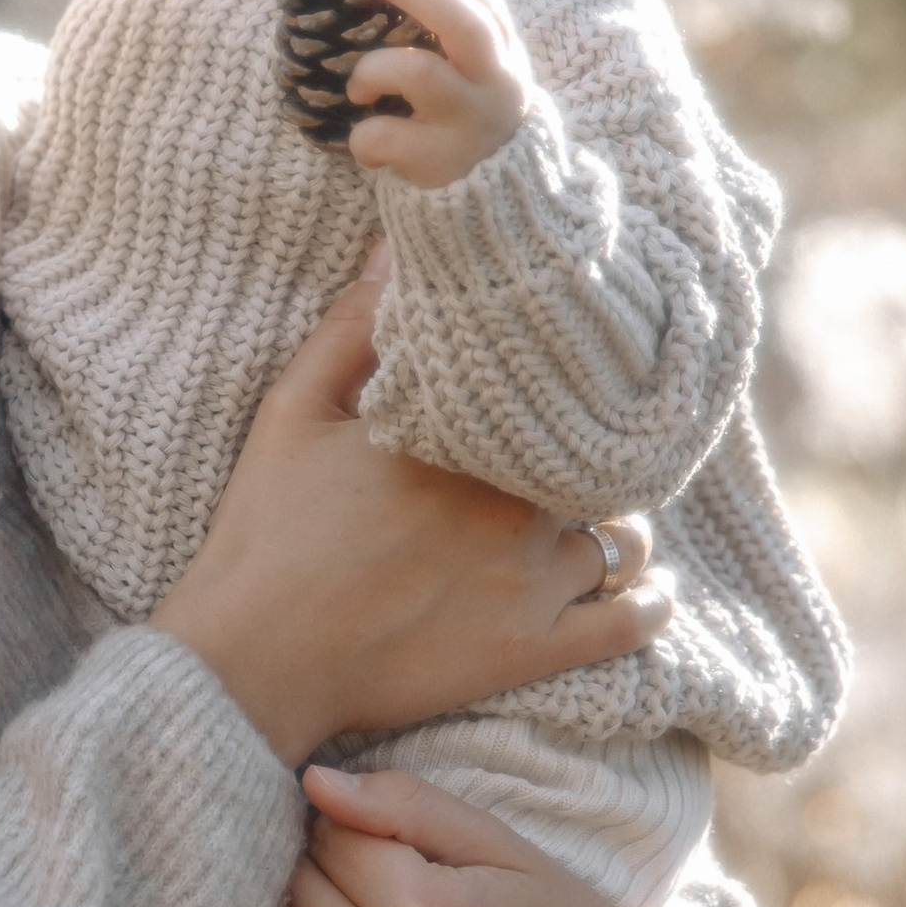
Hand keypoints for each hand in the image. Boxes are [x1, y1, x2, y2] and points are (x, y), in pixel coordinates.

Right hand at [152, 263, 671, 767]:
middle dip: (587, 450)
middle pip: (595, 455)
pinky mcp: (534, 648)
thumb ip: (354, 325)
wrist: (255, 661)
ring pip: (623, 532)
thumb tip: (398, 245)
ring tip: (590, 514)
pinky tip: (647, 585)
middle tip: (573, 449)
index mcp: (460, 433)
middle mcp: (513, 499)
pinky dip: (651, 600)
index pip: (549, 384)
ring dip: (614, 519)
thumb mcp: (295, 410)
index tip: (551, 379)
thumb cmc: (266, 532)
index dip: (557, 382)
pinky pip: (632, 620)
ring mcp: (531, 578)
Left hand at [345, 0, 534, 188]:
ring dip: (373, 71)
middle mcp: (494, 82)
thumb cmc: (465, 113)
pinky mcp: (443, 163)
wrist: (500, 197)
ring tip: (358, 90)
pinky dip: (363, 136)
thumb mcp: (471, 68)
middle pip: (466, 25)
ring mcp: (470, 123)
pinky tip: (367, 143)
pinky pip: (387, 136)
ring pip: (419, 73)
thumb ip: (444, 25)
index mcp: (500, 51)